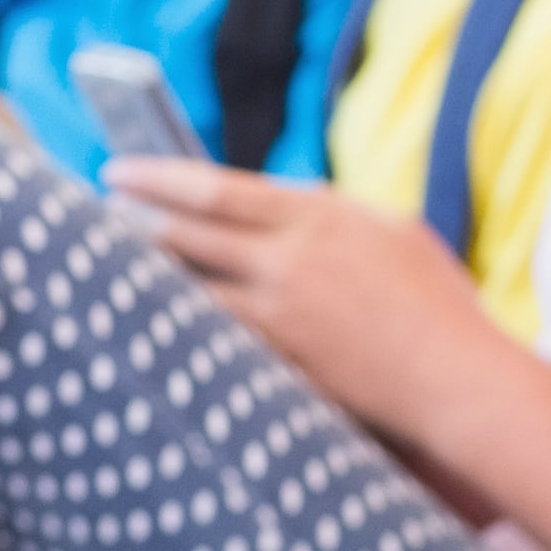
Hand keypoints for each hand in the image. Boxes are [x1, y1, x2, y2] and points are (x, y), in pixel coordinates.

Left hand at [104, 155, 494, 431]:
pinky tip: (152, 326)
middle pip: (185, 235)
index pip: (212, 187)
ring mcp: (280, 320)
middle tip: (93, 217)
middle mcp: (288, 263)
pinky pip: (212, 342)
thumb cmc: (435, 301)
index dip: (156, 177)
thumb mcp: (389, 231)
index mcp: (317, 217)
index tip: (115, 170)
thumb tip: (279, 202)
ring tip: (110, 269)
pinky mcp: (279, 366)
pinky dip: (178, 329)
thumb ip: (328, 212)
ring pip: (186, 292)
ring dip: (145, 278)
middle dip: (132, 222)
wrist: (458, 380)